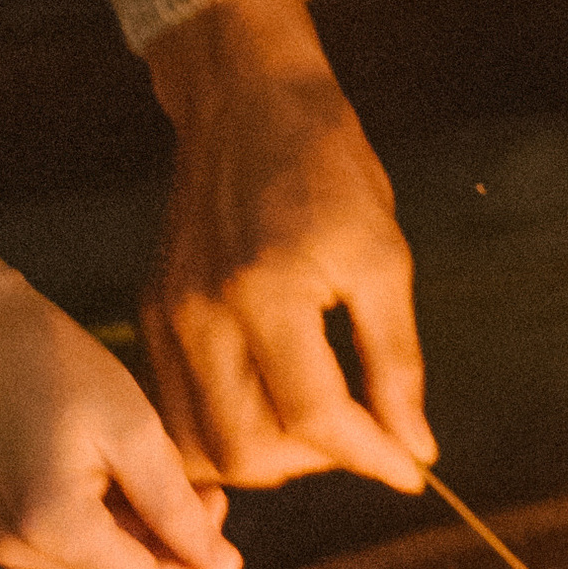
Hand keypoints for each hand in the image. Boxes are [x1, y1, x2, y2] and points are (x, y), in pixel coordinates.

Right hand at [0, 200, 247, 568]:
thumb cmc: (59, 367)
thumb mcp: (134, 432)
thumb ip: (178, 511)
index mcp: (51, 527)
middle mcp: (20, 549)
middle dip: (177, 560)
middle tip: (218, 504)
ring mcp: (7, 539)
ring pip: (101, 567)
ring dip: (150, 541)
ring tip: (187, 489)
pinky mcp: (5, 523)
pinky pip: (76, 545)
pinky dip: (117, 527)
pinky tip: (141, 486)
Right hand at [141, 0, 433, 494]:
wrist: (244, 98)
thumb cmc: (326, 165)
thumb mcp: (383, 253)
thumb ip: (395, 358)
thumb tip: (414, 445)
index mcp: (266, 292)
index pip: (314, 417)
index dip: (369, 455)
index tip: (409, 470)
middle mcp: (202, 314)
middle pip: (245, 451)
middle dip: (313, 464)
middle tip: (360, 437)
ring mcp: (168, 316)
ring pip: (202, 444)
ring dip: (264, 458)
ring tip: (316, 427)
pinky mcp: (152, 312)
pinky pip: (178, 408)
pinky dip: (224, 431)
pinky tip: (272, 405)